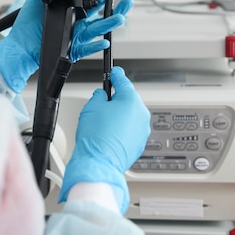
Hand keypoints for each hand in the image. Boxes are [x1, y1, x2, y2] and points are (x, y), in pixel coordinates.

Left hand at [0, 0, 131, 92]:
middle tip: (126, 1)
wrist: (19, 47)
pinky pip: (86, 50)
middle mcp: (76, 25)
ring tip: (119, 18)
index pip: (90, 2)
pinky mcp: (71, 51)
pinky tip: (103, 42)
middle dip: (113, 8)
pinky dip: (95, 46)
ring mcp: (75, 38)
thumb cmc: (26, 29)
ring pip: (96, 31)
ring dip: (108, 24)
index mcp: (70, 13)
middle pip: (99, 16)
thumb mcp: (34, 3)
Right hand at [58, 67, 150, 213]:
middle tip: (103, 103)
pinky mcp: (139, 144)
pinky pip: (131, 131)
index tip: (115, 72)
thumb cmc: (96, 136)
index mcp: (132, 101)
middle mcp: (141, 115)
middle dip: (117, 100)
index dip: (116, 75)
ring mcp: (142, 131)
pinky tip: (109, 135)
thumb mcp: (92, 106)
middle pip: (129, 100)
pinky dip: (122, 130)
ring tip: (103, 124)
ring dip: (120, 117)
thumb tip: (103, 96)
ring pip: (131, 117)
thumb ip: (100, 96)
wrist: (99, 162)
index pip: (124, 82)